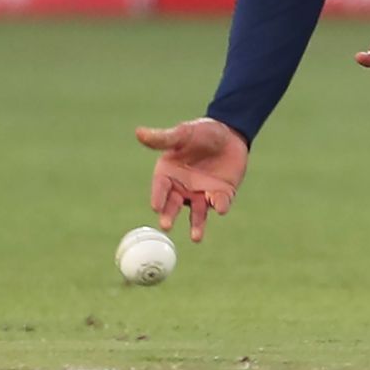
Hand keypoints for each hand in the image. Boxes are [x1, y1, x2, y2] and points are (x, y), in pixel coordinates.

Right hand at [133, 117, 247, 242]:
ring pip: (197, 213)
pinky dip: (220, 206)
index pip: (160, 188)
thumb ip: (163, 138)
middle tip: (166, 226)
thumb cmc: (202, 132)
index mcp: (168, 174)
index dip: (158, 197)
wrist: (230, 134)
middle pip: (173, 206)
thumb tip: (139, 132)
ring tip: (196, 237)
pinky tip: (220, 207)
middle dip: (169, 216)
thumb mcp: (183, 134)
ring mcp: (201, 194)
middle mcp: (182, 188)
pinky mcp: (221, 195)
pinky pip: (219, 203)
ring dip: (196, 225)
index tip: (156, 206)